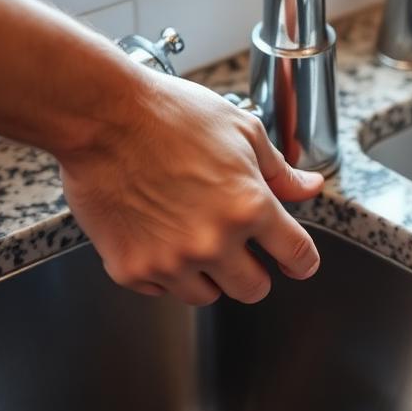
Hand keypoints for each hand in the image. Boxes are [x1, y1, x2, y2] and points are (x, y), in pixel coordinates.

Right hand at [58, 70, 324, 303]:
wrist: (102, 116)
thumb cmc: (170, 115)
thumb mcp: (241, 131)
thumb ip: (280, 170)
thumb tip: (309, 188)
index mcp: (249, 207)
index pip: (297, 255)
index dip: (301, 260)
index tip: (297, 261)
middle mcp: (213, 242)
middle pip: (253, 290)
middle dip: (254, 270)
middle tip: (240, 246)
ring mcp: (170, 261)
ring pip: (207, 296)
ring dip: (208, 274)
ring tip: (193, 236)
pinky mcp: (130, 269)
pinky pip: (160, 290)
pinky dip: (164, 271)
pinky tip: (158, 236)